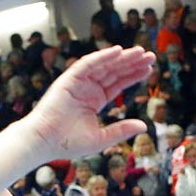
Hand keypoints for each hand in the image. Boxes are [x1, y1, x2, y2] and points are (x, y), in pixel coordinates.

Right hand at [17, 46, 153, 161]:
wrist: (43, 142)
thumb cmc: (67, 144)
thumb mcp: (101, 138)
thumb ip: (121, 130)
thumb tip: (144, 125)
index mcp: (94, 100)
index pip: (118, 83)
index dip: (133, 75)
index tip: (149, 69)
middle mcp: (87, 88)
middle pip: (114, 71)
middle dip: (132, 63)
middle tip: (151, 56)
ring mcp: (78, 82)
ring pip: (104, 65)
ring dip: (122, 58)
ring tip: (141, 52)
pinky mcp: (68, 79)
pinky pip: (87, 64)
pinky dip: (102, 57)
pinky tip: (118, 51)